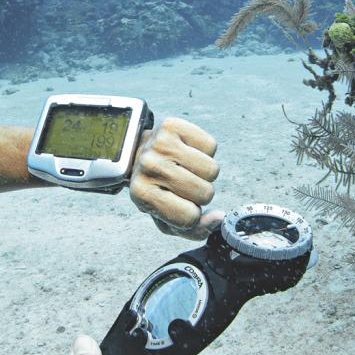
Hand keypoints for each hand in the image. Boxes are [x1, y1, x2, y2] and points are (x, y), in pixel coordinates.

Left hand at [128, 117, 222, 239]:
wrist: (135, 153)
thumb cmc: (156, 190)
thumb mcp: (167, 218)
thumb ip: (195, 229)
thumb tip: (219, 216)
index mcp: (142, 194)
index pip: (189, 217)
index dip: (191, 214)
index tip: (178, 204)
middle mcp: (148, 167)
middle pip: (205, 193)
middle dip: (199, 194)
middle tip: (181, 184)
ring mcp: (160, 144)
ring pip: (212, 170)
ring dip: (204, 173)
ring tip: (184, 168)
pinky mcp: (172, 125)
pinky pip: (211, 146)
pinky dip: (205, 152)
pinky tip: (186, 152)